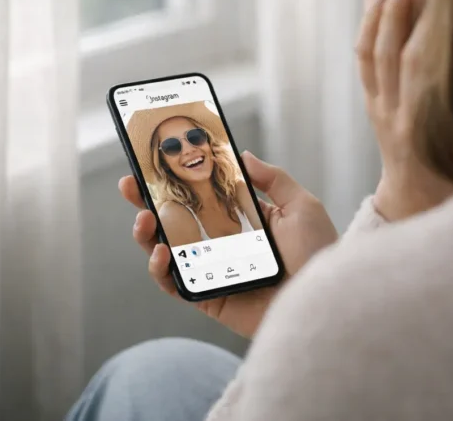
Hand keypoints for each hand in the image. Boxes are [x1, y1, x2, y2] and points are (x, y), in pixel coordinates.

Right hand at [119, 152, 337, 338]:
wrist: (323, 298)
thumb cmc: (318, 254)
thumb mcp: (301, 206)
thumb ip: (273, 179)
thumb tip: (242, 155)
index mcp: (242, 220)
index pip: (200, 196)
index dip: (176, 180)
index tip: (153, 161)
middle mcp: (222, 244)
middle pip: (175, 220)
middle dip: (147, 201)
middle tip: (129, 184)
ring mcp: (212, 271)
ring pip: (167, 251)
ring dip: (147, 234)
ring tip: (143, 218)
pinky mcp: (208, 297)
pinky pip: (175, 285)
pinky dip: (161, 270)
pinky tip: (162, 253)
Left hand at [356, 0, 452, 221]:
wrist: (418, 206)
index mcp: (425, 129)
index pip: (426, 71)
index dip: (433, 34)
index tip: (448, 2)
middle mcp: (399, 118)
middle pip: (397, 57)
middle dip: (404, 15)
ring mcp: (381, 111)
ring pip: (374, 57)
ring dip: (383, 17)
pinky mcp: (372, 106)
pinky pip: (364, 64)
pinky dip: (367, 31)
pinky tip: (376, 3)